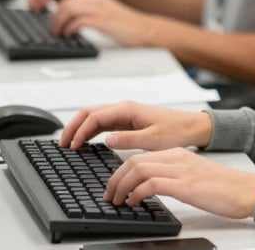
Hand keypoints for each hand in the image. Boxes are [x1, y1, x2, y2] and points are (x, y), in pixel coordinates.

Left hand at [50, 0, 152, 44]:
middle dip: (53, 19)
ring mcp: (99, 9)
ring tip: (59, 34)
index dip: (54, 11)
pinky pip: (78, 21)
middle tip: (53, 31)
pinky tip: (70, 35)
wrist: (144, 29)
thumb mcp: (102, 14)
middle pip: (64, 4)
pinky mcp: (102, 20)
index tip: (52, 23)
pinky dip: (70, 29)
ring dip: (59, 24)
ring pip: (67, 10)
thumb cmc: (124, 25)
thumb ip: (86, 13)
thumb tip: (68, 22)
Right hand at [59, 100, 212, 150]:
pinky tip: (86, 141)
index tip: (72, 146)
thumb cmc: (176, 131)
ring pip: (95, 116)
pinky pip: (104, 122)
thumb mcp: (153, 139)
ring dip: (80, 127)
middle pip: (90, 112)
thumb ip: (128, 139)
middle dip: (74, 126)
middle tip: (62, 143)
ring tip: (69, 143)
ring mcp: (125, 113)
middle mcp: (124, 108)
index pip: (95, 117)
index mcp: (128, 109)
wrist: (191, 127)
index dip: (80, 131)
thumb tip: (107, 139)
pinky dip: (91, 130)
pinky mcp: (128, 120)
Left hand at [104, 148, 254, 218]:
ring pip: (138, 170)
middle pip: (134, 161)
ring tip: (117, 201)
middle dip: (115, 179)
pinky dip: (137, 193)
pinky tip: (135, 203)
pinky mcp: (185, 185)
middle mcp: (176, 158)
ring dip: (121, 186)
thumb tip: (151, 188)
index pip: (140, 157)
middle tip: (109, 195)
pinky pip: (151, 184)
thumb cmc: (224, 188)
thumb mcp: (194, 177)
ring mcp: (180, 170)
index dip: (120, 172)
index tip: (113, 186)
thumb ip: (174, 176)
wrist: (247, 190)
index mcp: (177, 154)